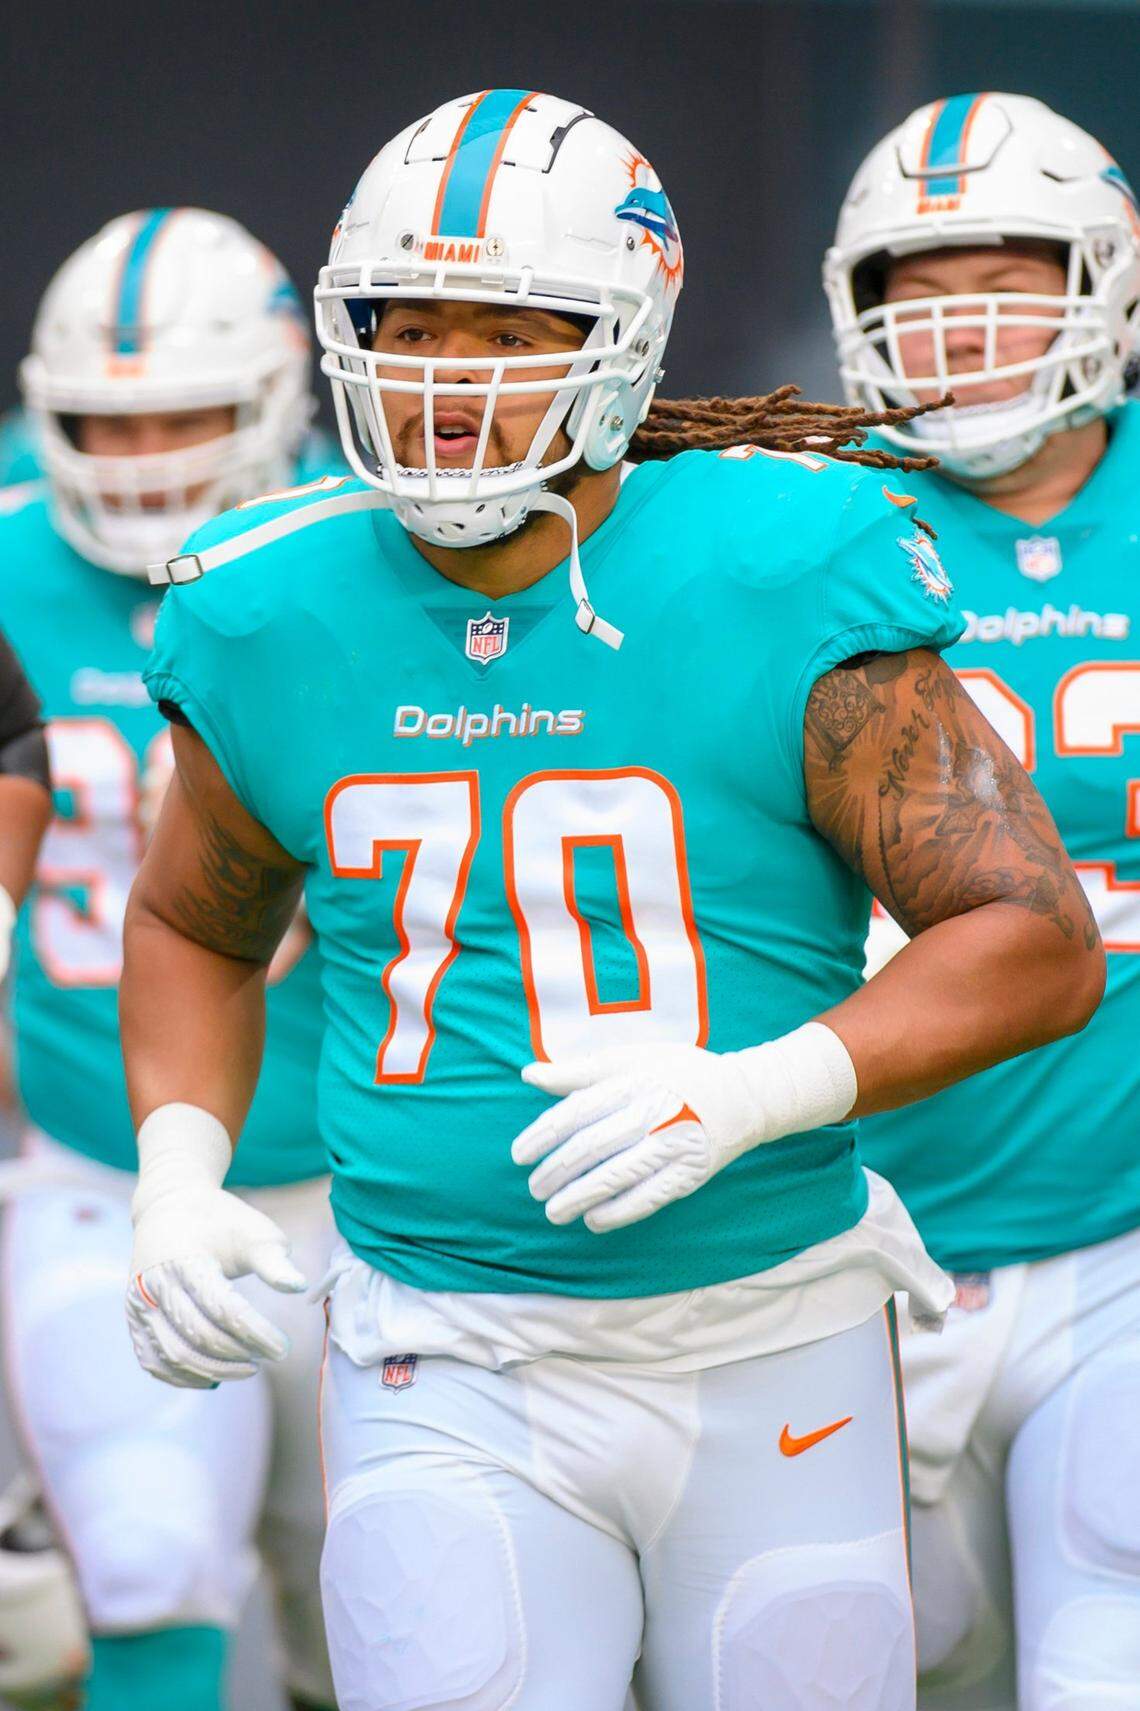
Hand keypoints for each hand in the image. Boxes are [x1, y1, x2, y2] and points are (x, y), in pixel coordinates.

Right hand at [127, 1104, 306, 1387]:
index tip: (283, 1348)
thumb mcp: (252, 1231)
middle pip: (198, 1334)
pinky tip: (213, 1378)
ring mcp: (139, 1304)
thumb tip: (300, 1287)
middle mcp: (155, 1284)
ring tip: (248, 1368)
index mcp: (185, 1259)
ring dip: (213, 1370)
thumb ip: (273, 1262)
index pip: (223, 1308)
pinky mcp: (133, 1318)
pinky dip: (182, 1377)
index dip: (255, 1334)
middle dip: (237, 1354)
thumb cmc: (220, 1222)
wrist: (170, 1208)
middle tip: (268, 1358)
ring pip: (173, 1354)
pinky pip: (153, 1361)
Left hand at [513, 1026, 855, 1233]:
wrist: (745, 1096)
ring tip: (553, 1211)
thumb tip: (529, 1074)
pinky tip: (593, 1221)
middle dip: (558, 1170)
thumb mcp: (633, 1058)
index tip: (519, 1155)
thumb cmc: (680, 1073)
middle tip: (534, 1188)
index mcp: (636, 1080)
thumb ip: (581, 1071)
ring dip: (581, 1196)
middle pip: (595, 1145)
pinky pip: (651, 1197)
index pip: (579, 1110)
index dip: (545, 1135)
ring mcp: (675, 1145)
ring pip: (619, 1175)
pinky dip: (620, 1212)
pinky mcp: (692, 1173)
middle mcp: (655, 1112)